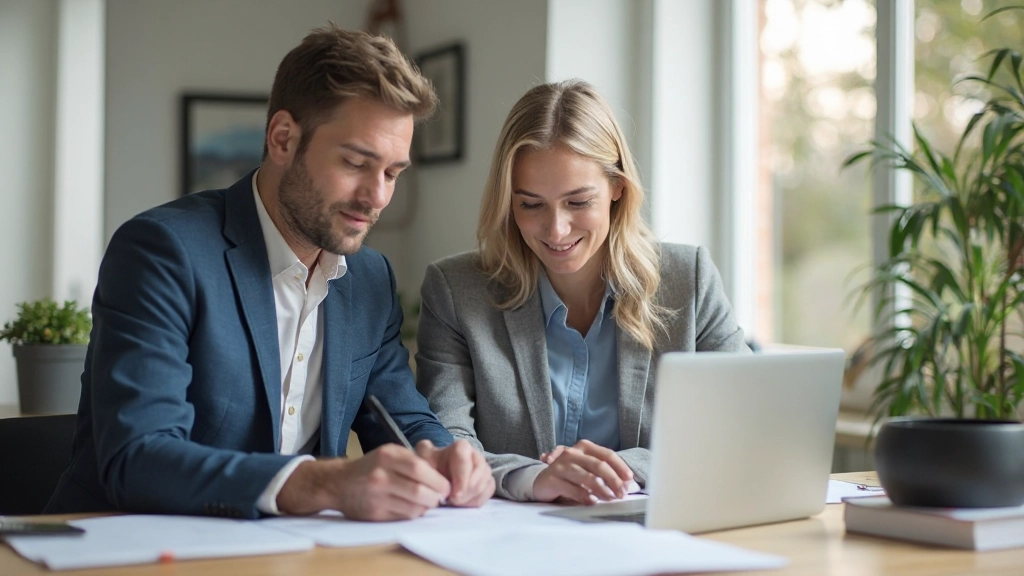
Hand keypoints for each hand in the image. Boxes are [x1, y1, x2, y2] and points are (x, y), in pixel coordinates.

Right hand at [276, 443, 450, 520]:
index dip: (438, 480)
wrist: (338, 483)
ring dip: (426, 507)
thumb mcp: (389, 453)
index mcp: (387, 456)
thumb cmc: (371, 467)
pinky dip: (414, 514)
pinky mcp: (375, 514)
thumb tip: (441, 477)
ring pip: (414, 507)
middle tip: (440, 497)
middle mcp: (380, 475)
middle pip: (419, 491)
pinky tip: (412, 507)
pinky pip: (404, 517)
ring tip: (427, 501)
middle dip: (436, 496)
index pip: (420, 468)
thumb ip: (412, 460)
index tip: (446, 486)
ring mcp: (376, 496)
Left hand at [416, 439, 494, 506]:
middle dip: (466, 492)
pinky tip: (463, 504)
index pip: (465, 459)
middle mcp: (476, 455)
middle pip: (478, 473)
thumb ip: (423, 453)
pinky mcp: (488, 481)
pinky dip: (476, 501)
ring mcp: (484, 468)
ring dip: (469, 498)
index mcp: (461, 447)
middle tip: (452, 502)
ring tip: (455, 503)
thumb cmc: (433, 467)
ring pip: (484, 484)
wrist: (440, 475)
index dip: (461, 478)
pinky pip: (488, 492)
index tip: (453, 495)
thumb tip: (425, 446)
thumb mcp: (425, 459)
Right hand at [533, 439, 632, 503]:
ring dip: (602, 490)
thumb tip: (627, 485)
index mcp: (584, 447)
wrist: (542, 482)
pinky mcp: (553, 479)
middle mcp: (572, 453)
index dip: (620, 467)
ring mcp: (561, 465)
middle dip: (614, 480)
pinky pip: (574, 489)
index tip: (629, 479)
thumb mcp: (587, 470)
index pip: (607, 454)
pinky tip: (592, 502)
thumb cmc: (569, 476)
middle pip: (599, 465)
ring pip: (588, 477)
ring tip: (610, 499)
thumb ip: (605, 474)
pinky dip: (585, 497)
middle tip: (622, 493)